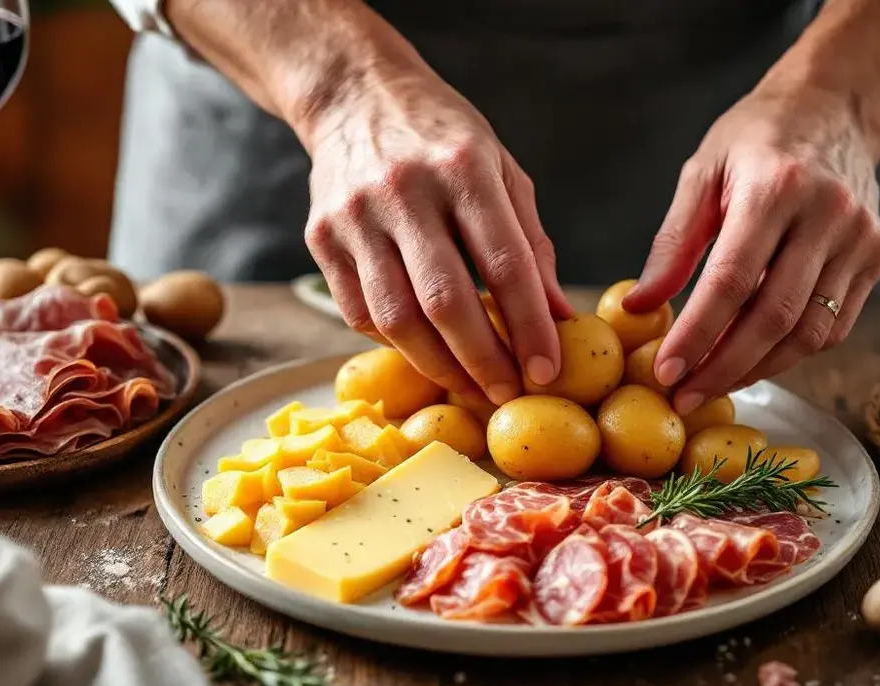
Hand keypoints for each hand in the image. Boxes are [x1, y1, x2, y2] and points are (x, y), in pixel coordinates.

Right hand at [303, 66, 570, 403]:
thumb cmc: (444, 140)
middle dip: (483, 362)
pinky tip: (425, 349)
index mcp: (463, 169)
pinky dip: (396, 343)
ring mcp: (354, 216)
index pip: (504, 265)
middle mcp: (404, 191)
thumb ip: (530, 244)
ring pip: (396, 318)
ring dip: (438, 366)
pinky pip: (359, 312)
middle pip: (445, 302)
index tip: (546, 371)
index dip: (529, 327)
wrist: (356, 96)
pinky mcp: (320, 237)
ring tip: (471, 386)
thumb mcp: (503, 171)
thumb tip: (560, 319)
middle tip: (508, 394)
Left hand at [625, 85, 879, 413]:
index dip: (697, 335)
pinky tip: (754, 360)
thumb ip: (672, 244)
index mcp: (775, 187)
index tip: (665, 372)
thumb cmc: (756, 139)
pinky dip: (792, 353)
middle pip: (774, 316)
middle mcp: (827, 214)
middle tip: (683, 397)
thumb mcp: (700, 173)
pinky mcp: (877, 257)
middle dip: (724, 367)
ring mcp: (859, 238)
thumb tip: (638, 307)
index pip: (732, 281)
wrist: (832, 106)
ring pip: (810, 331)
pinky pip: (834, 326)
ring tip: (712, 385)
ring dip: (758, 369)